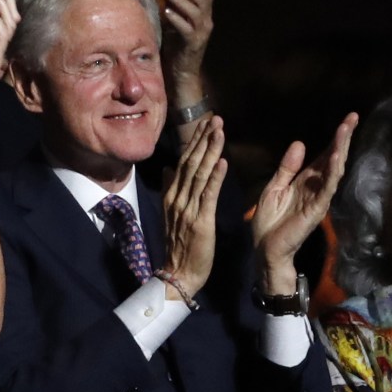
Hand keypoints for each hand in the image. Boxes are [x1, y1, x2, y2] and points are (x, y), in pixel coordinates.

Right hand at [161, 116, 227, 298]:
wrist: (178, 273)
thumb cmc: (179, 245)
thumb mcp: (171, 214)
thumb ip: (171, 189)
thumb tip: (168, 169)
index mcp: (171, 195)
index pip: (184, 161)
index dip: (195, 141)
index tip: (205, 122)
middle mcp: (177, 198)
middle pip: (191, 162)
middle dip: (203, 139)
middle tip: (216, 119)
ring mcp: (187, 209)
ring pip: (200, 174)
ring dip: (210, 151)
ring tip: (220, 131)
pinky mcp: (200, 221)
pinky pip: (208, 195)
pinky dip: (215, 177)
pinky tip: (223, 162)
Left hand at [162, 0, 213, 106]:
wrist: (183, 72)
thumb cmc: (178, 45)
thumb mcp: (179, 22)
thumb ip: (177, 6)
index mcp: (206, 15)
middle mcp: (207, 22)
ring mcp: (201, 33)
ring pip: (196, 10)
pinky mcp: (192, 44)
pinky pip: (186, 27)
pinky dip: (176, 18)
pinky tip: (166, 11)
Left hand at [252, 113, 357, 293]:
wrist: (264, 250)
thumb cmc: (268, 222)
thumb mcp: (274, 187)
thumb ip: (287, 167)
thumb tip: (300, 144)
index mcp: (304, 181)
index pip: (323, 155)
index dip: (334, 138)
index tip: (347, 120)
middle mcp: (315, 187)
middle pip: (333, 158)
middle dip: (343, 138)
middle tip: (353, 117)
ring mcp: (318, 198)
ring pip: (333, 170)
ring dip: (340, 149)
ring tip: (346, 129)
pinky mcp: (316, 210)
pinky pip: (327, 188)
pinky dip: (332, 172)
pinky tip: (336, 157)